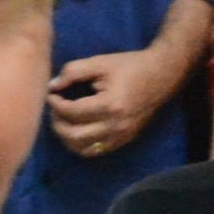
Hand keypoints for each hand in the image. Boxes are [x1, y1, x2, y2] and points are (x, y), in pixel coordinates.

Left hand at [45, 41, 190, 161]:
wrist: (161, 76)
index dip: (55, 104)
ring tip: (63, 121)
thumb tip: (52, 86)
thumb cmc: (130, 66)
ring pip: (82, 149)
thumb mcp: (100, 62)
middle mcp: (115, 126)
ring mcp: (121, 136)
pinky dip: (81, 144)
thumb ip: (73, 71)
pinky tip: (77, 129)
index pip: (71, 112)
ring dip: (66, 138)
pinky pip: (96, 150)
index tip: (51, 94)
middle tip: (54, 109)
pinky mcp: (124, 140)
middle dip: (57, 123)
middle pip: (73, 136)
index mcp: (110, 105)